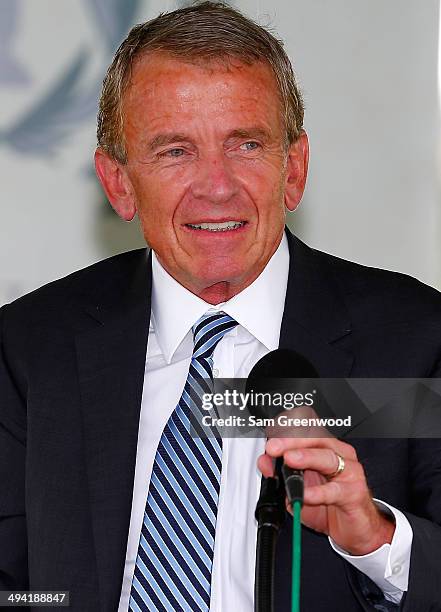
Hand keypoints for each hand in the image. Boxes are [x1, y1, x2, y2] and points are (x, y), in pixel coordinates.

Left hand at [258, 426, 394, 554]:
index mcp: (325, 449)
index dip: (289, 427)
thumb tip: (264, 462)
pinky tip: (305, 495)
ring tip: (289, 459)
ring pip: (327, 458)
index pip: (308, 430)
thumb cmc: (331, 504)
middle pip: (316, 438)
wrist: (356, 529)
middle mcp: (338, 455)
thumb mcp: (300, 489)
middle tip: (274, 447)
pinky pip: (334, 491)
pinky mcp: (354, 493)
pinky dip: (317, 492)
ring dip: (306, 457)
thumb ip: (281, 474)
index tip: (271, 431)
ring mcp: (349, 472)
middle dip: (292, 441)